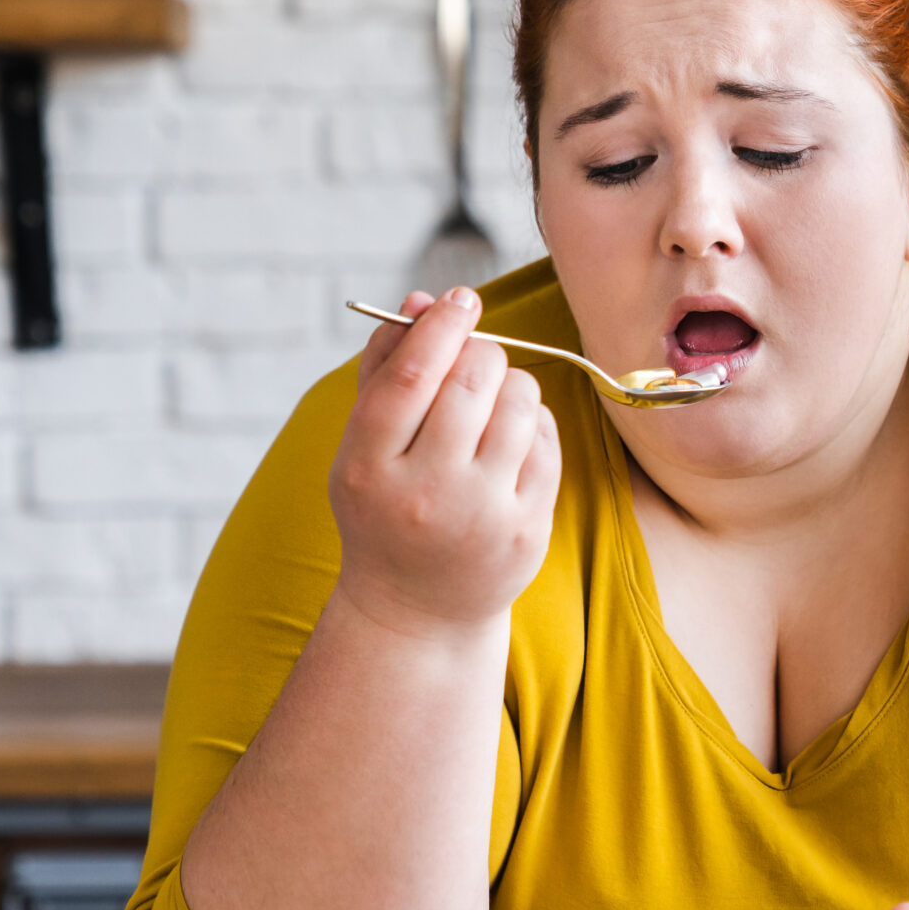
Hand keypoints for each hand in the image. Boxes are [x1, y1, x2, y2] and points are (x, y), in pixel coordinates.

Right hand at [331, 287, 561, 633]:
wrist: (416, 609)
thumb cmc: (386, 507)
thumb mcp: (362, 446)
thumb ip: (384, 369)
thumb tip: (424, 301)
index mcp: (368, 467)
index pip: (414, 374)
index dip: (443, 325)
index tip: (463, 300)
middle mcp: (424, 493)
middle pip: (473, 379)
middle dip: (481, 351)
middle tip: (475, 358)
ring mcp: (481, 515)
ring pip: (520, 401)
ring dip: (511, 383)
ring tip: (491, 404)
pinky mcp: (526, 530)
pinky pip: (546, 439)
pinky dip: (532, 423)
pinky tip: (510, 441)